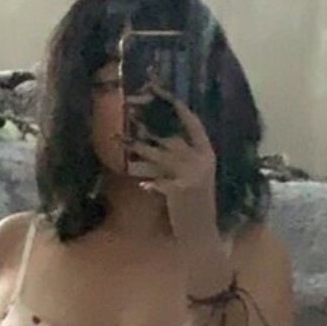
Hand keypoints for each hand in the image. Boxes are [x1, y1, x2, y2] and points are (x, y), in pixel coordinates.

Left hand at [126, 87, 219, 247]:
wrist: (204, 235)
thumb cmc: (196, 205)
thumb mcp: (197, 177)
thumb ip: (183, 157)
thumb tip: (159, 138)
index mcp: (207, 154)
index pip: (193, 123)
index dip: (177, 106)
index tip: (160, 91)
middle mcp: (201, 161)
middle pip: (169, 138)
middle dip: (148, 126)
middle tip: (129, 112)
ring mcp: (191, 176)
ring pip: (158, 156)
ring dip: (137, 148)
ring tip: (119, 140)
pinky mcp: (180, 192)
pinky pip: (159, 182)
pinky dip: (150, 184)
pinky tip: (142, 184)